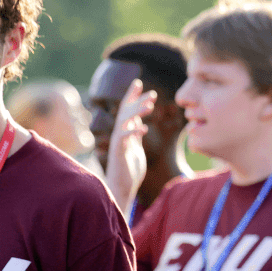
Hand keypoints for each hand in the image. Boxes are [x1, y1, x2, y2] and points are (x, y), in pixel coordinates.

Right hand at [105, 79, 156, 216]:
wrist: (123, 188)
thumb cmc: (129, 169)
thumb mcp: (135, 148)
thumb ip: (135, 135)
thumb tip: (138, 123)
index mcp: (126, 132)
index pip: (127, 110)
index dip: (131, 96)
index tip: (138, 83)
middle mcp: (120, 135)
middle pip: (126, 112)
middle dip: (137, 100)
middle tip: (152, 93)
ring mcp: (119, 143)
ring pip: (125, 122)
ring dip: (137, 112)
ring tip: (150, 105)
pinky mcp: (119, 153)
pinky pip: (124, 139)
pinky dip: (133, 132)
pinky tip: (143, 128)